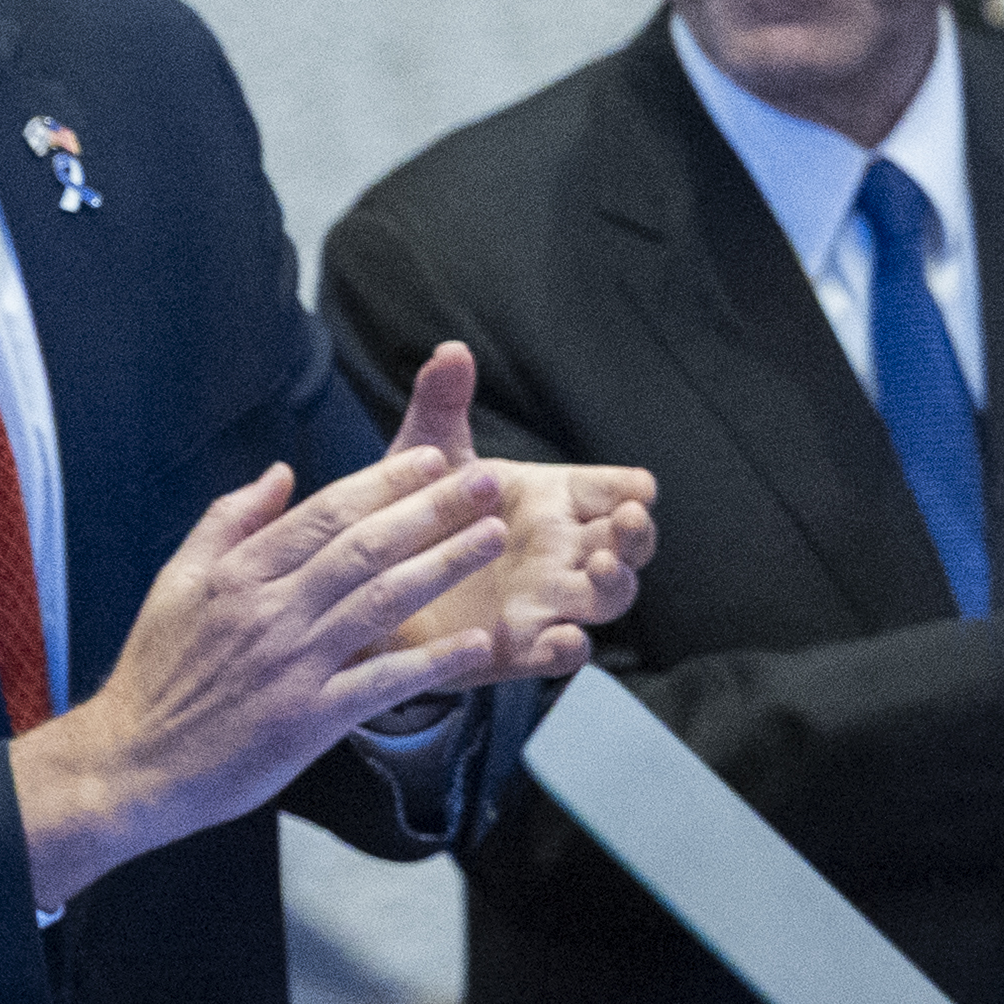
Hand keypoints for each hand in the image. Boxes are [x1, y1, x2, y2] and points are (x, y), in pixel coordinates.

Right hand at [12, 440, 511, 912]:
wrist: (132, 762)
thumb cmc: (156, 673)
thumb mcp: (177, 582)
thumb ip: (228, 522)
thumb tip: (279, 473)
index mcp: (239, 574)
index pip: (325, 513)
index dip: (384, 483)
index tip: (432, 459)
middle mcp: (270, 611)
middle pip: (364, 547)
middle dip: (431, 510)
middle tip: (486, 482)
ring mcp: (292, 665)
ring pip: (380, 602)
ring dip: (443, 566)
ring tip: (490, 539)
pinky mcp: (308, 721)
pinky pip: (381, 683)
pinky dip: (432, 663)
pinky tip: (477, 645)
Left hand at [380, 343, 653, 679]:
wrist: (366, 580)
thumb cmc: (411, 509)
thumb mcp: (423, 454)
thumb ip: (440, 405)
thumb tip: (450, 349)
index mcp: (551, 498)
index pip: (610, 488)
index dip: (629, 489)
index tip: (636, 487)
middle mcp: (560, 549)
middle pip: (626, 544)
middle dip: (636, 534)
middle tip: (627, 520)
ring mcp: (546, 600)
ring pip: (606, 598)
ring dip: (614, 585)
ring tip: (601, 568)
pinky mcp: (516, 647)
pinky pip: (557, 654)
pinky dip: (567, 649)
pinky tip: (563, 639)